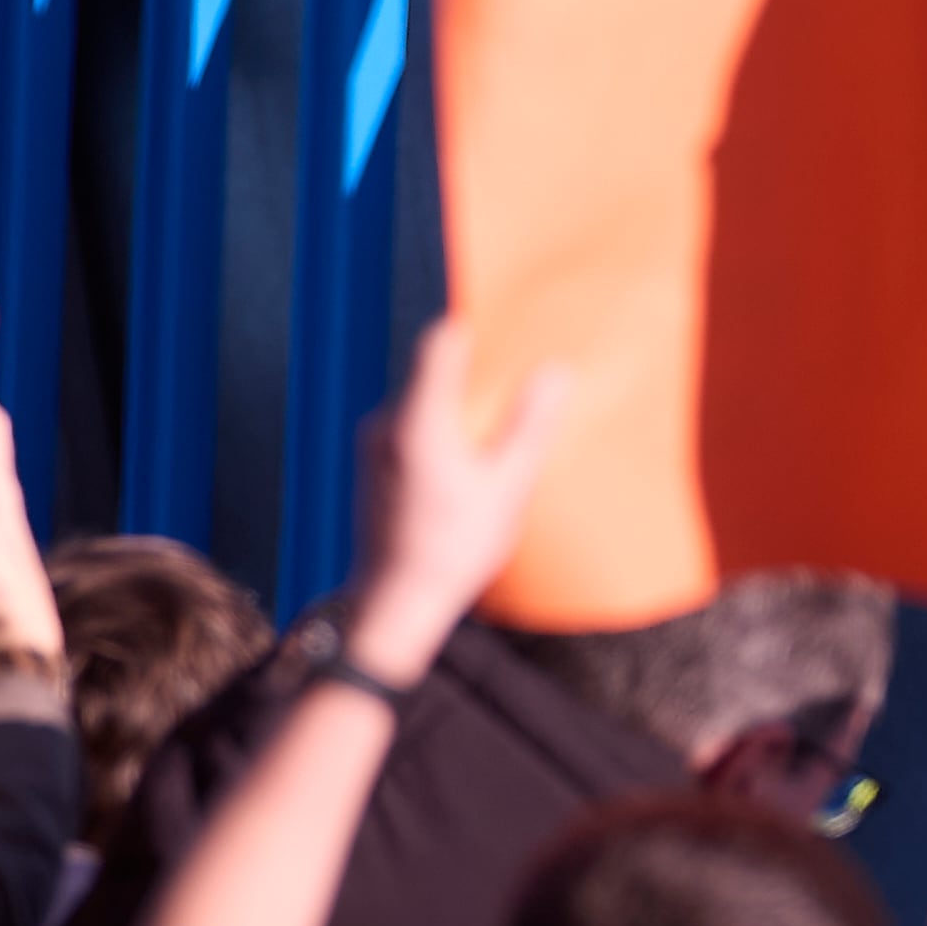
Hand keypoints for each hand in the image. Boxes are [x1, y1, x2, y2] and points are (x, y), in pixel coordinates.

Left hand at [348, 320, 565, 682]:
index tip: (508, 322)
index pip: (442, 342)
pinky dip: (440, 437)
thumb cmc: (453, 550)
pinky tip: (466, 474)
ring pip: (424, 405)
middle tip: (517, 392)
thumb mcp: (508, 489)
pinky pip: (411, 430)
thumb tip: (554, 372)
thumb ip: (529, 425)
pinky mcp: (372, 464)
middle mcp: (388, 422)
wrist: (394, 603)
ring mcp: (374, 443)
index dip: (475, 325)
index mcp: (421, 420)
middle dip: (477, 378)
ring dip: (459, 413)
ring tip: (494, 447)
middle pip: (435, 374)